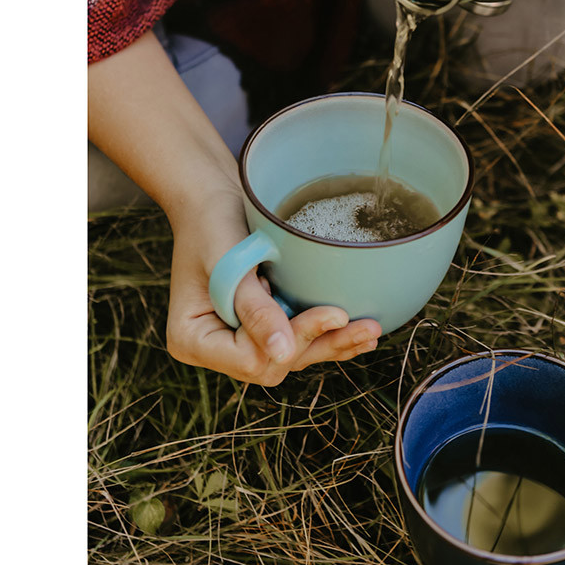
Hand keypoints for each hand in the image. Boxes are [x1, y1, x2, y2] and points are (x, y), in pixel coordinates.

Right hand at [165, 184, 382, 385]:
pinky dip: (327, 335)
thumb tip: (283, 353)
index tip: (332, 313)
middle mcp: (217, 348)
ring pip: (293, 356)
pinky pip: (298, 340)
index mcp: (193, 339)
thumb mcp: (228, 261)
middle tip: (365, 326)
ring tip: (371, 331)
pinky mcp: (263, 326)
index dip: (292, 340)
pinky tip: (359, 333)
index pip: (250, 358)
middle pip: (275, 364)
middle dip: (320, 343)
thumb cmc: (211, 222)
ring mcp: (240, 340)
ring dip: (333, 343)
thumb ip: (253, 308)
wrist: (212, 200)